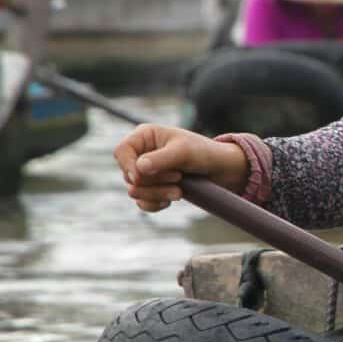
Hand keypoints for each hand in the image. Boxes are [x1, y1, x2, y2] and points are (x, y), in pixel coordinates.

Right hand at [113, 124, 248, 211]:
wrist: (220, 170)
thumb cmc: (203, 153)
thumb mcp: (184, 152)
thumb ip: (161, 159)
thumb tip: (139, 168)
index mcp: (145, 137)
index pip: (121, 151)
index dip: (127, 166)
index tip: (140, 177)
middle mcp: (141, 154)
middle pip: (129, 176)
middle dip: (153, 182)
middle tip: (178, 178)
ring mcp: (145, 173)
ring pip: (135, 191)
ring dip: (157, 194)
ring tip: (179, 192)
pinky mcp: (152, 189)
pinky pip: (142, 203)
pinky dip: (155, 204)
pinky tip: (171, 200)